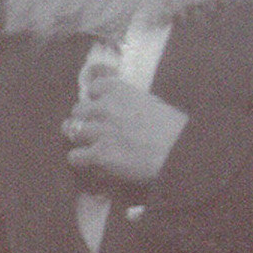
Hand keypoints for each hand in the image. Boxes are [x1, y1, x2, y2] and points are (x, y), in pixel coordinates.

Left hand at [64, 60, 187, 186]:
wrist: (180, 153)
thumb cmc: (174, 130)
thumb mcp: (151, 103)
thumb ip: (128, 101)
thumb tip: (115, 106)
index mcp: (119, 90)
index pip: (93, 88)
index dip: (96, 101)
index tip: (103, 111)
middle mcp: (105, 106)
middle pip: (78, 110)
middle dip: (85, 120)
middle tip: (96, 132)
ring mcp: (100, 131)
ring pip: (71, 131)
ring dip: (81, 139)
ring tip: (92, 148)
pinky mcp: (99, 155)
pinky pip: (74, 156)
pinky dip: (81, 161)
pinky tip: (93, 164)